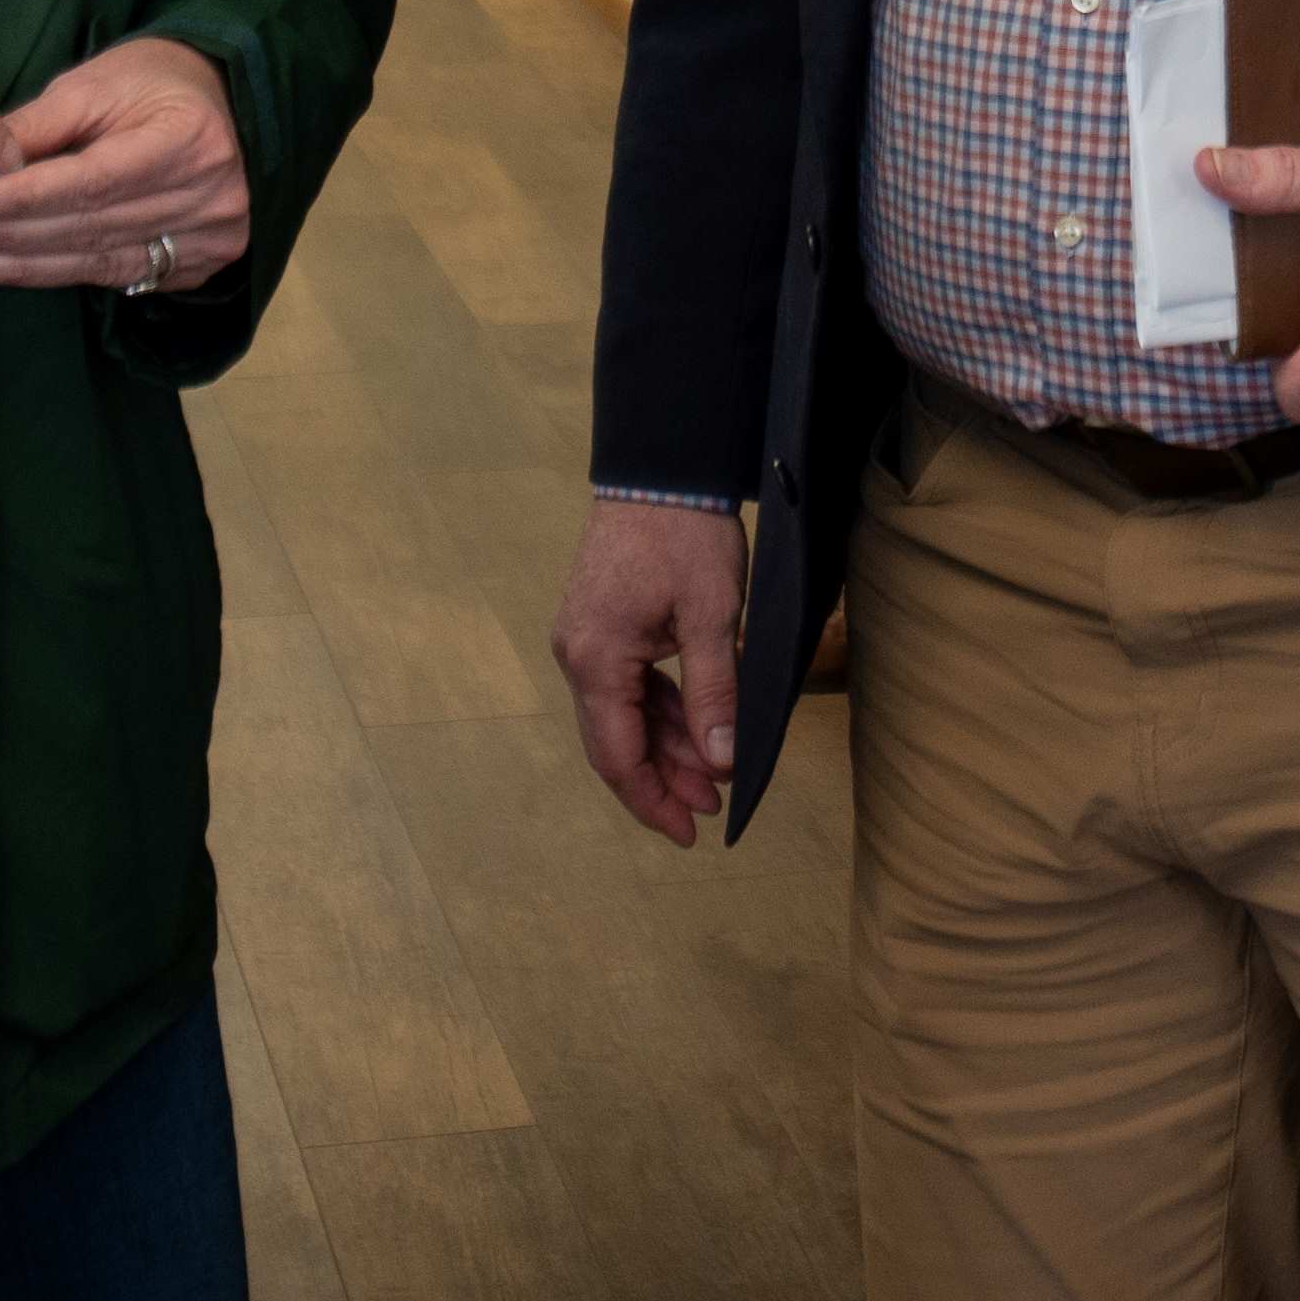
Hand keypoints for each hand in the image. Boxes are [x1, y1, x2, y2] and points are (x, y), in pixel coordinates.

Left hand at [0, 35, 252, 295]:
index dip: (24, 199)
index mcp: (188, 139)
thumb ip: (38, 127)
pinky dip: (56, 274)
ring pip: (97, 261)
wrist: (224, 101)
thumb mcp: (95, 84)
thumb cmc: (152, 81)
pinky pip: (115, 276)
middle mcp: (211, 196)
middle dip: (8, 236)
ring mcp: (212, 238)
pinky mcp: (200, 265)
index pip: (92, 181)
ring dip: (22, 264)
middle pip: (91, 226)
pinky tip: (9, 270)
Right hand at [558, 495, 747, 845]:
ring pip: (623, 715)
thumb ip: (714, 694)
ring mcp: (585, 639)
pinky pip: (627, 685)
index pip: (618, 756)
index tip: (690, 832)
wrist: (660, 467)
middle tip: (712, 806)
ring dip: (666, 746)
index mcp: (596, 660)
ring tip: (714, 773)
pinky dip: (660, 712)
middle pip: (616, 742)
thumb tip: (722, 762)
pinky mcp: (601, 624)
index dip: (653, 801)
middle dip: (664, 779)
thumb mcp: (711, 617)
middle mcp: (577, 656)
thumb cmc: (685, 534)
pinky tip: (695, 730)